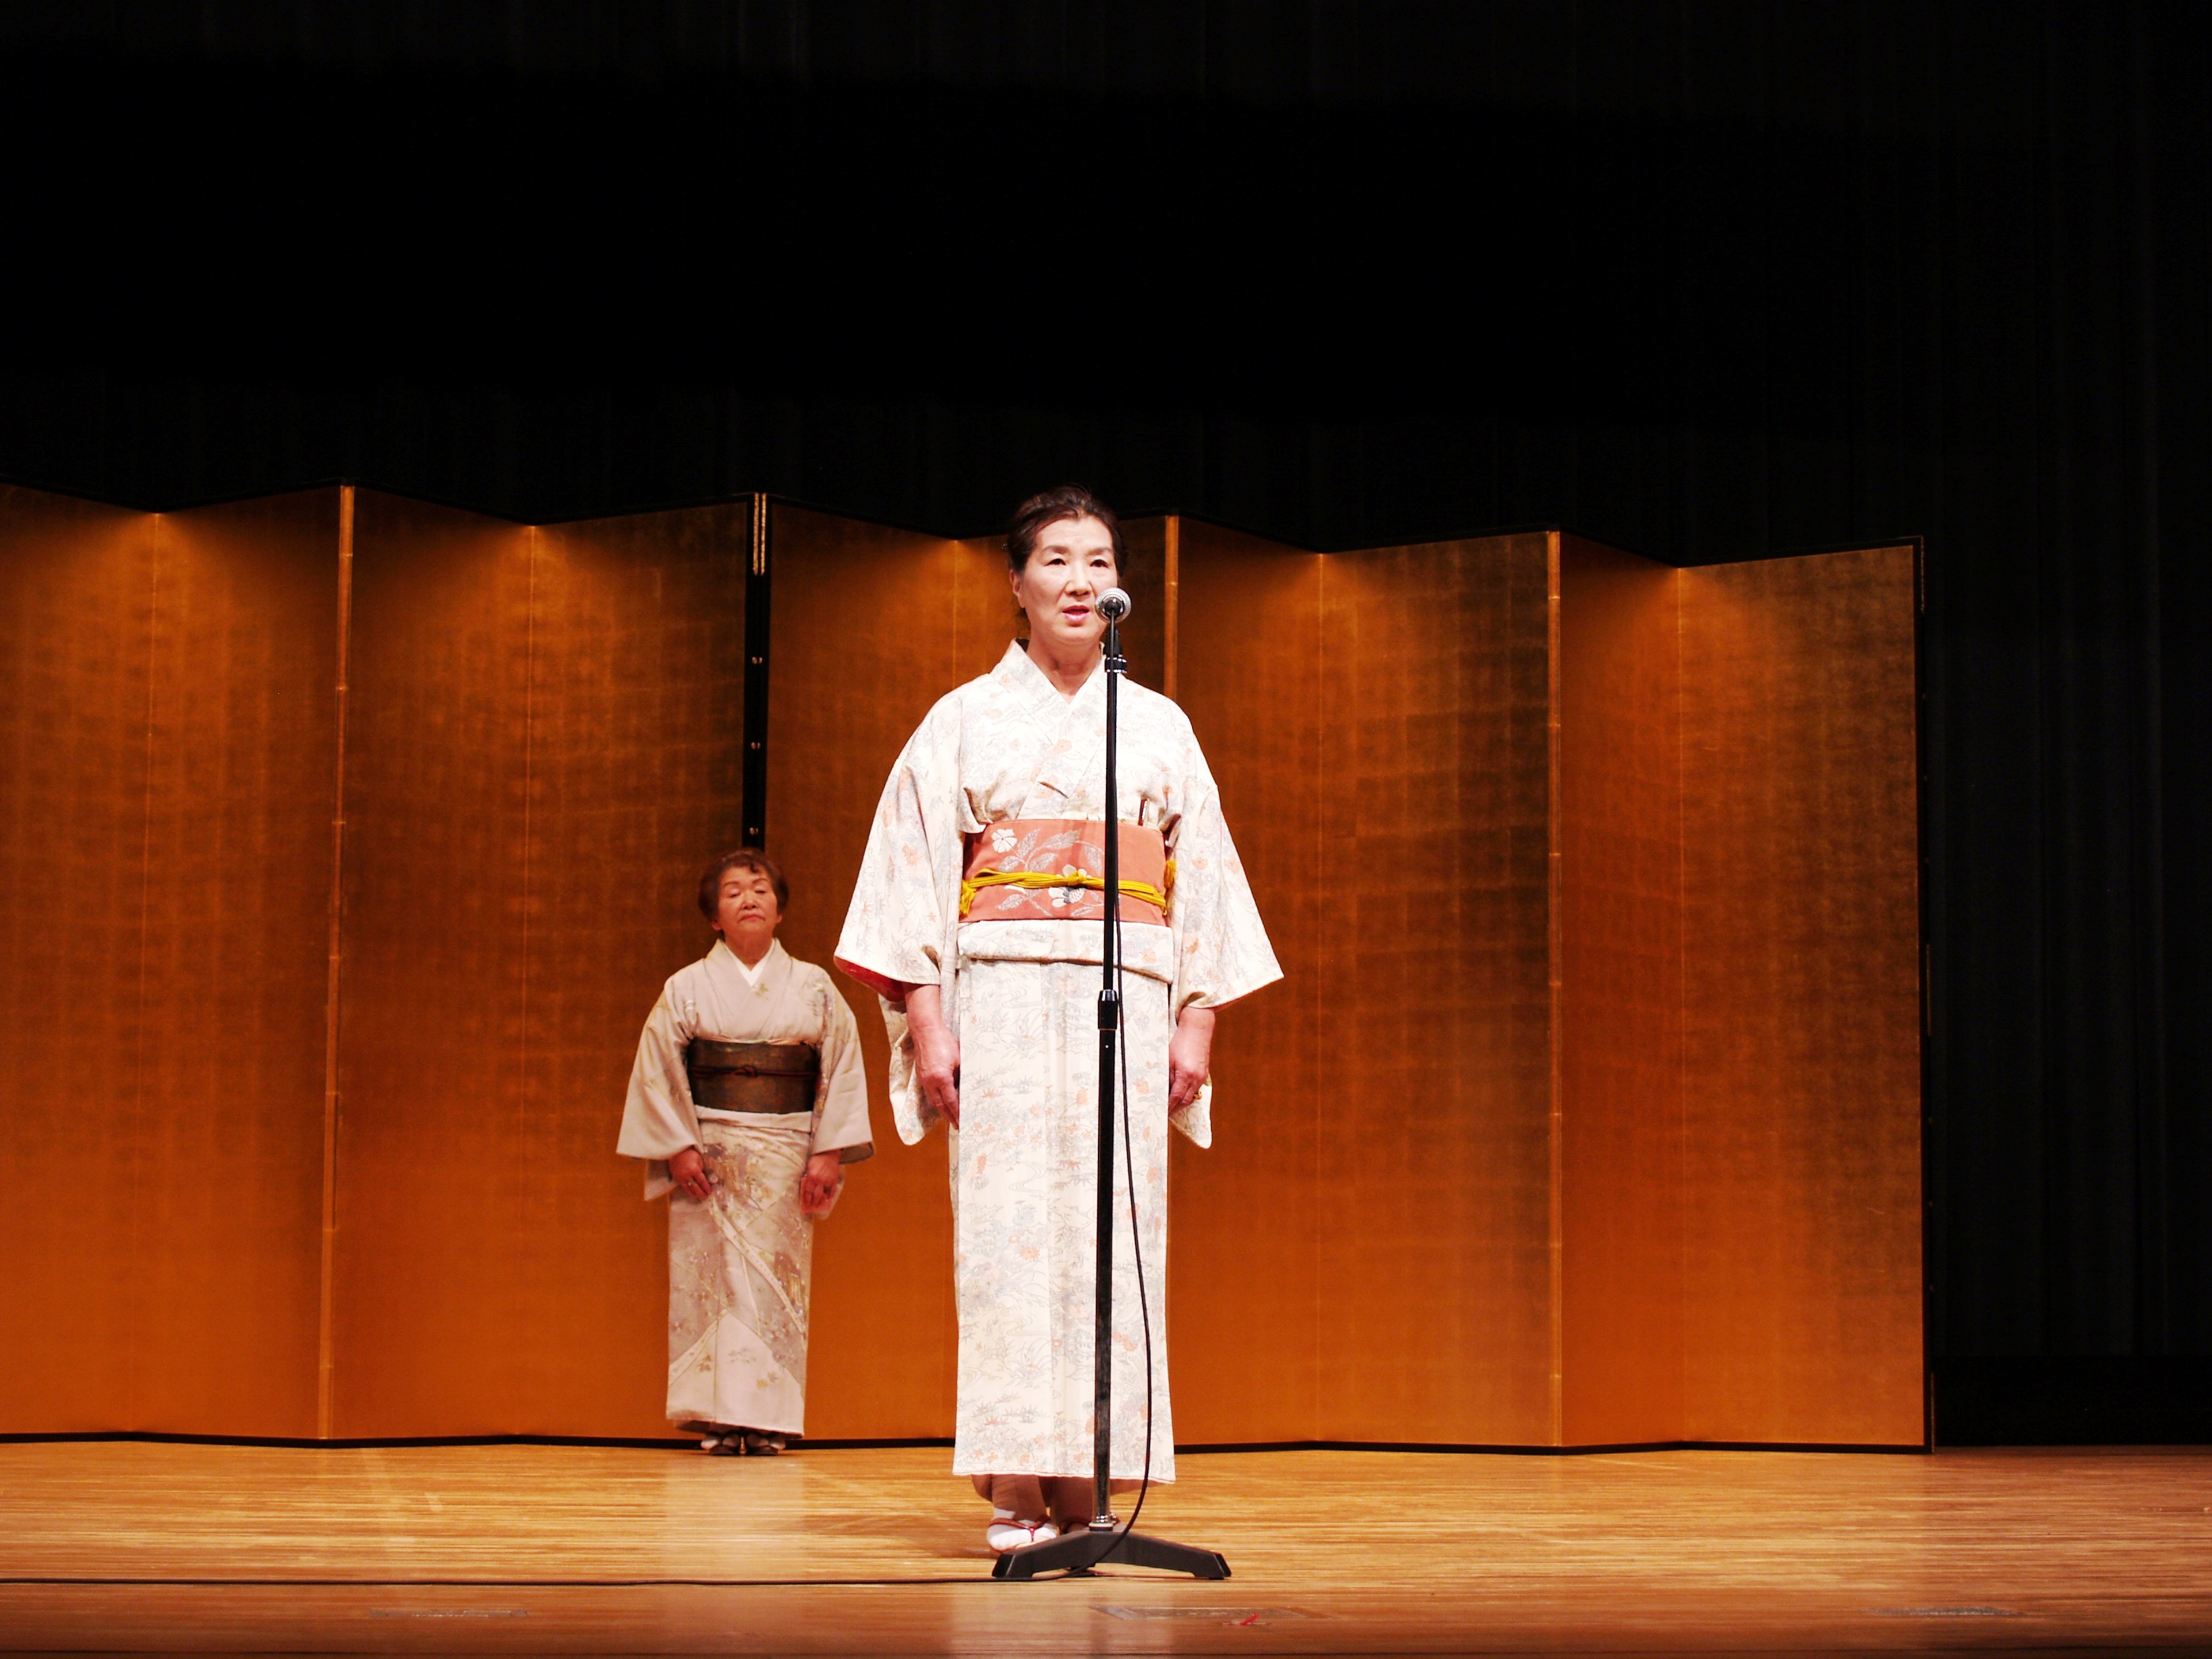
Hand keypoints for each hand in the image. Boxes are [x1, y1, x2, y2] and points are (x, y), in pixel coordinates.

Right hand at [669, 1145, 712, 1200]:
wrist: (676, 1150)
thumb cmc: (689, 1153)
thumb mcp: (699, 1159)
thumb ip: (702, 1168)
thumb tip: (707, 1177)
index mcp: (694, 1169)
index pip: (702, 1181)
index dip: (706, 1187)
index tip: (710, 1191)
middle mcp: (687, 1175)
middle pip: (696, 1187)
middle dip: (702, 1193)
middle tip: (706, 1195)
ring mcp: (680, 1177)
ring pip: (689, 1189)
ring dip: (695, 1194)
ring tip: (700, 1196)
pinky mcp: (676, 1178)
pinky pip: (683, 1187)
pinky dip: (688, 1191)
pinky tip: (692, 1193)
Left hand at [799, 1151, 842, 1215]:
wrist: (828, 1154)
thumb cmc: (816, 1159)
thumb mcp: (808, 1167)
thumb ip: (807, 1177)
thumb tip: (804, 1187)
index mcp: (812, 1176)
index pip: (807, 1192)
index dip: (806, 1200)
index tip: (804, 1205)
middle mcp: (820, 1180)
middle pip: (816, 1196)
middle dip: (813, 1203)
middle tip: (811, 1208)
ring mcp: (828, 1181)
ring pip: (824, 1195)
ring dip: (820, 1202)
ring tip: (818, 1206)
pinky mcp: (834, 1180)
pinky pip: (832, 1191)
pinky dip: (830, 1196)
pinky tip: (827, 1200)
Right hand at [904, 982, 962, 1129]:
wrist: (926, 1030)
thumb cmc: (945, 1042)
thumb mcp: (959, 1058)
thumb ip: (962, 1074)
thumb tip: (969, 1087)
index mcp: (941, 1078)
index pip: (951, 1101)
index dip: (958, 1113)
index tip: (963, 1122)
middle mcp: (930, 1082)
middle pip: (940, 1105)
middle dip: (949, 1117)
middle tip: (957, 1126)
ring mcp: (923, 1079)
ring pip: (933, 1100)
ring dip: (942, 1110)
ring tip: (951, 1118)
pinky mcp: (920, 1075)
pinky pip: (929, 1093)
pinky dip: (936, 1100)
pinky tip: (941, 1102)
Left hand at [1168, 1006, 1214, 1114]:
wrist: (1198, 1029)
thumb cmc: (1182, 1041)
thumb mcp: (1169, 1059)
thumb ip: (1168, 1076)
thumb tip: (1166, 1090)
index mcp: (1186, 1075)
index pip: (1176, 1097)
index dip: (1169, 1107)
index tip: (1163, 1112)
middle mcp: (1196, 1078)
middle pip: (1185, 1100)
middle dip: (1176, 1108)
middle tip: (1166, 1113)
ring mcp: (1202, 1076)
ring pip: (1192, 1095)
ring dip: (1182, 1102)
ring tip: (1172, 1106)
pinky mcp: (1204, 1073)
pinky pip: (1196, 1088)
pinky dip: (1188, 1093)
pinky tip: (1181, 1093)